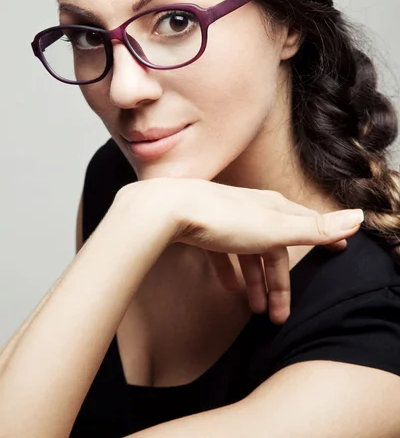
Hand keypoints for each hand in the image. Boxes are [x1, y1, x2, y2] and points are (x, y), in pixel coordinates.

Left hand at [166, 179, 362, 324]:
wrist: (168, 210)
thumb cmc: (223, 218)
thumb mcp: (275, 228)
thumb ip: (314, 229)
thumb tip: (356, 218)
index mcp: (273, 208)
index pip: (306, 224)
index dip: (323, 238)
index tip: (338, 250)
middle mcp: (252, 211)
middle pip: (274, 250)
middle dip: (279, 283)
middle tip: (279, 316)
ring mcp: (226, 220)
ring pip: (248, 255)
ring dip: (254, 282)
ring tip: (253, 310)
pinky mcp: (203, 229)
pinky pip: (222, 255)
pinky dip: (229, 272)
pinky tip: (228, 289)